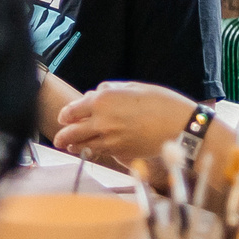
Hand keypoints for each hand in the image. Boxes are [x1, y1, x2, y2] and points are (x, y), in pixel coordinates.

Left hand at [53, 82, 194, 167]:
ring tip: (67, 146)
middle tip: (59, 137)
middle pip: (72, 130)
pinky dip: (89, 152)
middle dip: (63, 134)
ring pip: (82, 144)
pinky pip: (98, 152)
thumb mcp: (132, 87)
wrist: (179, 125)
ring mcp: (109, 138)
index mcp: (103, 100)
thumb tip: (94, 96)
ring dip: (72, 145)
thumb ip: (109, 90)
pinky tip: (85, 151)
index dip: (66, 114)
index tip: (64, 117)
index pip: (73, 109)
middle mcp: (101, 120)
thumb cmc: (160, 102)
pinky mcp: (119, 151)